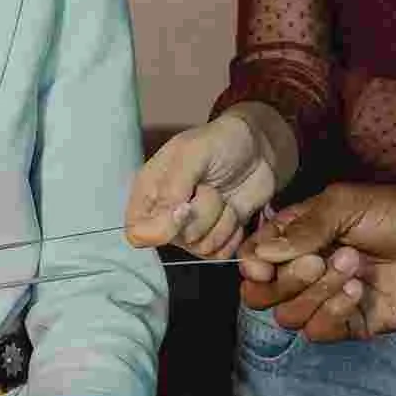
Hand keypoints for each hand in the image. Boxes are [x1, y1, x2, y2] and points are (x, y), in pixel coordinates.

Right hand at [125, 112, 275, 257]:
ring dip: (222, 220)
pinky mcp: (217, 237)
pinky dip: (234, 233)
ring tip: (224, 195)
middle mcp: (166, 215)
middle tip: (210, 186)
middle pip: (176, 239)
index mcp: (150, 192)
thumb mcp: (192, 153)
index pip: (138, 231)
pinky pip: (222, 253)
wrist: (257, 149)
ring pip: (203, 247)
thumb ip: (173, 186)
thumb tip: (166, 218)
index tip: (185, 208)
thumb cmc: (220, 142)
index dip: (161, 229)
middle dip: (202, 213)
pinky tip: (234, 210)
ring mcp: (192, 229)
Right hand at [237, 183, 395, 339]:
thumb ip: (302, 229)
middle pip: (262, 293)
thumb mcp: (345, 205)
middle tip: (318, 259)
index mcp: (296, 237)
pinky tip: (359, 292)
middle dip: (287, 279)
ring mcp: (327, 300)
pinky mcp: (352, 324)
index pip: (253, 258)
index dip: (250, 265)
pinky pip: (320, 332)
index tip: (263, 266)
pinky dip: (333, 313)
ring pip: (289, 316)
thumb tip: (259, 256)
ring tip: (353, 267)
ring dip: (316, 292)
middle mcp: (305, 270)